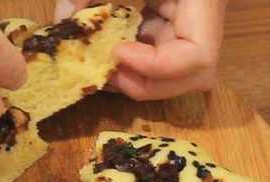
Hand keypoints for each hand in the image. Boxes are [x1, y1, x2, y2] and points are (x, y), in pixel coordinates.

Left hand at [55, 0, 226, 100]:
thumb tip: (62, 22)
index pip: (199, 56)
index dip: (157, 68)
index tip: (117, 52)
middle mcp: (207, 11)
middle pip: (196, 75)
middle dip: (148, 82)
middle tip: (107, 70)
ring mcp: (196, 17)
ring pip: (183, 72)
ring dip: (141, 76)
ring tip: (106, 62)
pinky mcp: (181, 17)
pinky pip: (165, 53)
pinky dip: (137, 59)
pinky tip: (112, 43)